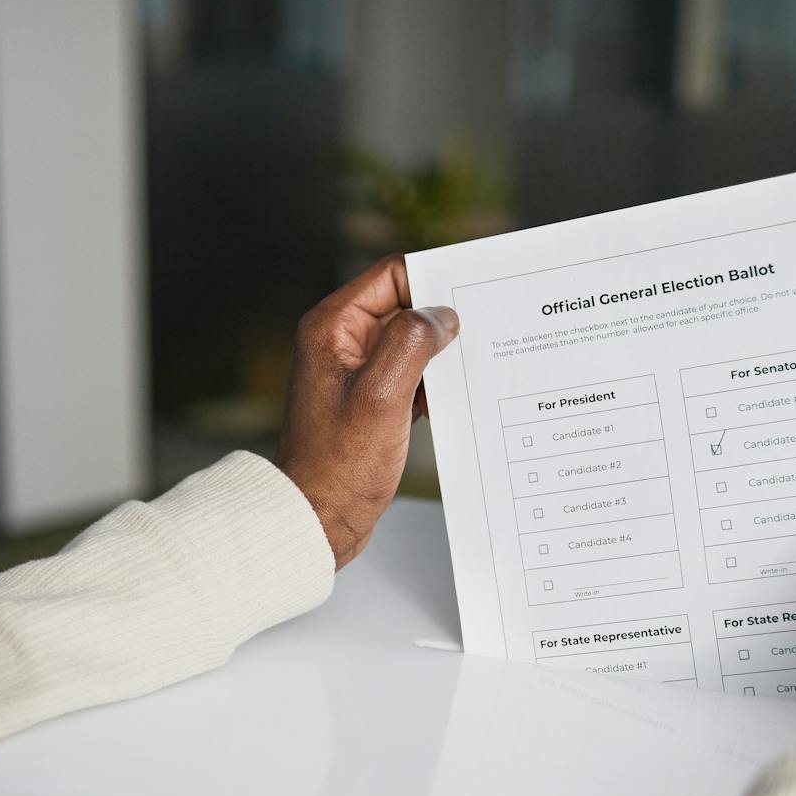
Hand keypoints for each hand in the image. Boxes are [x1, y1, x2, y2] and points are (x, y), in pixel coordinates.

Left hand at [276, 255, 458, 568]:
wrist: (317, 520)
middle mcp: (340, 341)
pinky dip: (430, 383)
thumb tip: (442, 316)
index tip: (468, 303)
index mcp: (332, 327)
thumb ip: (412, 343)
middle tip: (477, 339)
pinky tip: (445, 403)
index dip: (432, 283)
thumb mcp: (382, 396)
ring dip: (438, 356)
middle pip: (405, 305)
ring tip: (463, 376)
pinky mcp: (369, 399)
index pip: (392, 275)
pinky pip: (408, 373)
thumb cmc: (338, 466)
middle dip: (441, 322)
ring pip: (411, 341)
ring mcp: (354, 371)